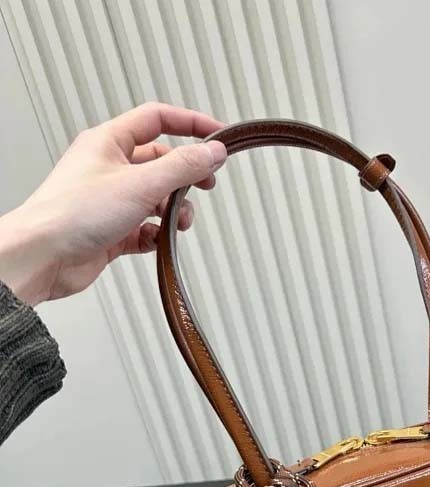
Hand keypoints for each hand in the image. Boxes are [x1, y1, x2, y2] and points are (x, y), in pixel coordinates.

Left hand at [0, 102, 227, 304]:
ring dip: (174, 210)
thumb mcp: (141, 183)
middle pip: (162, 162)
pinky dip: (157, 234)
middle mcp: (109, 168)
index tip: (219, 135)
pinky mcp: (112, 229)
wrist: (43, 257)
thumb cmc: (73, 214)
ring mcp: (111, 200)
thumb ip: (182, 167)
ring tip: (177, 221)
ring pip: (157, 198)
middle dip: (186, 177)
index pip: (157, 119)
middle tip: (205, 185)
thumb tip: (213, 151)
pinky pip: (147, 228)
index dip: (190, 123)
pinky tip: (156, 240)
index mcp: (109, 143)